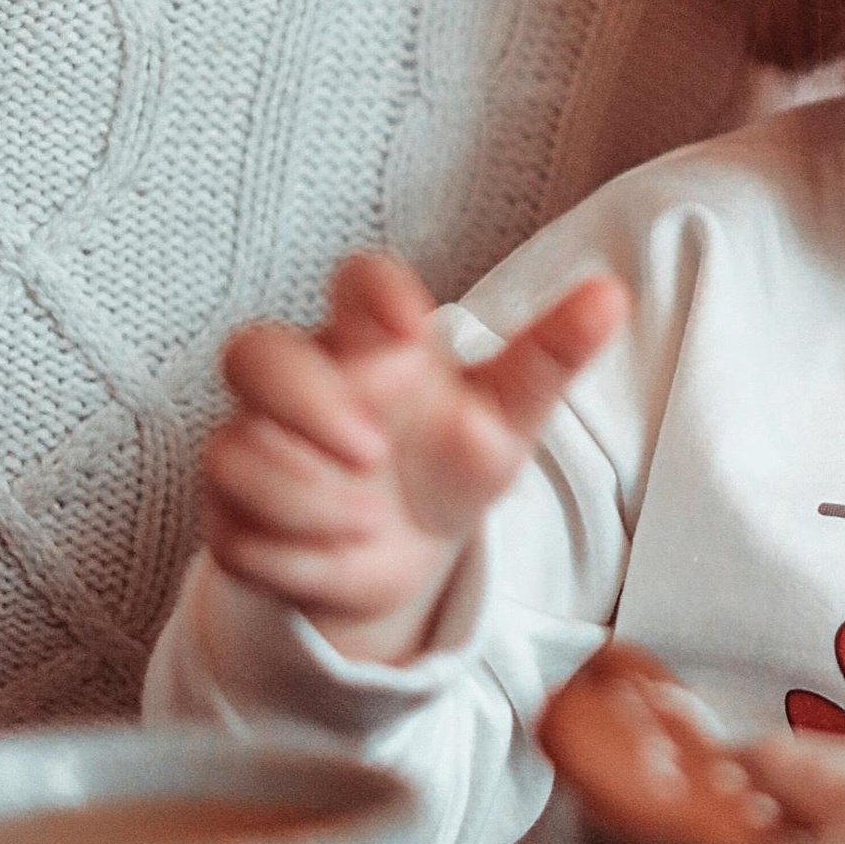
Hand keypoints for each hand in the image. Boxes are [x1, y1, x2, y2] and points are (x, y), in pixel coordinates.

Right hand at [201, 251, 628, 662]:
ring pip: (232, 452)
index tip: (415, 326)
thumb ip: (551, 356)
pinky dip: (288, 553)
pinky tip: (337, 557)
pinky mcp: (235, 517)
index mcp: (373, 340)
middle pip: (254, 353)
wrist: (409, 561)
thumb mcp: (508, 416)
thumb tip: (613, 295)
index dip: (372, 293)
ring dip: (300, 495)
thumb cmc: (452, 461)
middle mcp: (304, 383)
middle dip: (305, 401)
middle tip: (373, 449)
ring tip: (368, 523)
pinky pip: (231, 532)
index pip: (354, 281)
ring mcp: (259, 448)